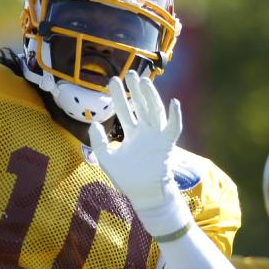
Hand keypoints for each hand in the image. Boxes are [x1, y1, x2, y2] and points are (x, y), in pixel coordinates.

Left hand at [89, 71, 188, 237]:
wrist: (144, 195)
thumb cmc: (126, 179)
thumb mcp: (107, 158)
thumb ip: (99, 142)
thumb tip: (93, 123)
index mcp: (132, 134)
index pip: (125, 110)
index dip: (119, 96)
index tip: (112, 81)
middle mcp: (146, 132)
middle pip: (141, 106)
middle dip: (135, 90)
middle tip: (129, 74)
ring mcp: (157, 137)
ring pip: (155, 111)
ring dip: (151, 96)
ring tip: (144, 81)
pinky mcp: (167, 145)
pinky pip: (174, 128)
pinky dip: (175, 116)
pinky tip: (173, 103)